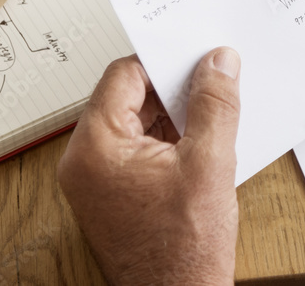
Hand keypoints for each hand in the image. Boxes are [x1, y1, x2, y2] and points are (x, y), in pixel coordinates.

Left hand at [58, 48, 241, 285]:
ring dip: (174, 115)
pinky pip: (138, 148)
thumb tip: (219, 61)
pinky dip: (169, 139)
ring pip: (135, 122)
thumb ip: (214, 103)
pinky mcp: (113, 194)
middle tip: (214, 82)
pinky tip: (203, 143)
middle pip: (128, 97)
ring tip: (214, 117)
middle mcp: (85, 160)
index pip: (124, 76)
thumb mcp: (210, 161)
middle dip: (173, 88)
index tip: (199, 56)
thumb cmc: (183, 247)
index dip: (164, 61)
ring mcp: (96, 180)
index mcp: (96, 146)